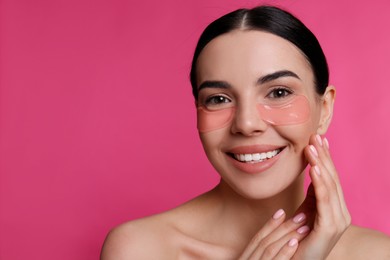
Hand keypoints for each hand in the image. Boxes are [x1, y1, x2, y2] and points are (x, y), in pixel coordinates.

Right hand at [238, 209, 309, 258]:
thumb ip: (261, 254)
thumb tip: (278, 240)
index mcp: (245, 258)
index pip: (257, 238)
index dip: (270, 224)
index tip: (282, 211)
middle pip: (265, 240)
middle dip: (283, 227)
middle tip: (302, 215)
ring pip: (270, 248)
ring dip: (287, 236)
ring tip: (304, 227)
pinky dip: (284, 252)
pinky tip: (295, 243)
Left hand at [292, 134, 350, 258]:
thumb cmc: (298, 236)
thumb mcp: (306, 209)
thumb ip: (312, 193)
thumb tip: (313, 169)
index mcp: (336, 208)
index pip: (330, 178)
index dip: (325, 158)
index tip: (319, 139)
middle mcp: (341, 213)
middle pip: (331, 179)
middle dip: (323, 157)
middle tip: (315, 137)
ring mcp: (338, 221)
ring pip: (329, 186)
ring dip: (320, 165)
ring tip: (312, 147)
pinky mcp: (329, 228)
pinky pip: (324, 200)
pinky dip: (319, 182)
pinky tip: (313, 168)